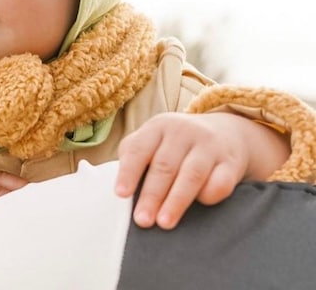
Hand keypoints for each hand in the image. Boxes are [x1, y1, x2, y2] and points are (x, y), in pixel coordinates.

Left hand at [114, 112, 285, 229]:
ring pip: (191, 174)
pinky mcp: (230, 162)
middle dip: (151, 195)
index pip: (139, 149)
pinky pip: (221, 181)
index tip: (121, 194)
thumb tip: (119, 188)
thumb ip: (134, 157)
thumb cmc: (175, 144)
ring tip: (164, 222)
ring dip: (176, 201)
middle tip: (142, 220)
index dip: (129, 172)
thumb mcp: (153, 140)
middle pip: (164, 165)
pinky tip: (201, 205)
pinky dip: (210, 194)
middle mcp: (183, 132)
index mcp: (158, 127)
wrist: (224, 132)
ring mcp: (208, 145)